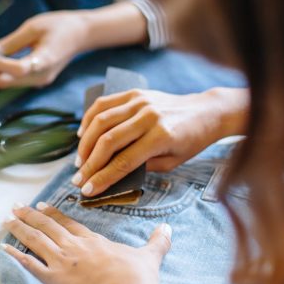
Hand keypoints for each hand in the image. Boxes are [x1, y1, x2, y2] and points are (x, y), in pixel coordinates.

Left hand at [0, 10, 88, 88]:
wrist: (82, 34)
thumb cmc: (60, 25)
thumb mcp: (33, 27)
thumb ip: (10, 42)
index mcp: (45, 61)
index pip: (17, 69)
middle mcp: (40, 76)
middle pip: (6, 82)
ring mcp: (38, 81)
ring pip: (6, 84)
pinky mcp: (35, 79)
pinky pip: (11, 80)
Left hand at [3, 202, 170, 283]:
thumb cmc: (137, 276)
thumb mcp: (150, 256)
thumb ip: (157, 241)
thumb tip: (168, 228)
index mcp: (94, 241)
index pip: (69, 223)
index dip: (55, 214)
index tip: (43, 205)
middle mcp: (74, 246)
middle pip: (48, 227)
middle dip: (31, 216)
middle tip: (16, 207)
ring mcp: (61, 260)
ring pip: (35, 239)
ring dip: (19, 228)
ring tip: (7, 219)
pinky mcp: (52, 278)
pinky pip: (29, 264)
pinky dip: (15, 255)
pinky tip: (3, 248)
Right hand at [73, 88, 248, 195]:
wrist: (205, 111)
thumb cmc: (191, 141)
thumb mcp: (173, 161)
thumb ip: (144, 166)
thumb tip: (113, 172)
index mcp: (161, 137)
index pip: (124, 161)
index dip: (103, 177)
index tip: (87, 190)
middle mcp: (148, 117)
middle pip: (108, 141)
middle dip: (89, 163)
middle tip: (78, 179)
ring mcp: (140, 102)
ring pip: (101, 121)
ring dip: (85, 143)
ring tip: (79, 161)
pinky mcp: (134, 93)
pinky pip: (104, 104)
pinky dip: (89, 120)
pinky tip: (82, 134)